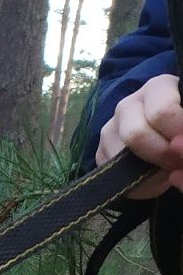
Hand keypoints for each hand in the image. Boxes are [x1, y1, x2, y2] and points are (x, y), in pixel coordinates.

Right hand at [98, 73, 182, 197]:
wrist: (164, 136)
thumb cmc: (180, 128)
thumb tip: (179, 152)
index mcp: (157, 88)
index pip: (162, 112)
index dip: (177, 133)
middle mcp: (128, 105)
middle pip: (136, 135)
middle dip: (161, 155)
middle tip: (177, 163)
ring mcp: (110, 129)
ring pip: (121, 158)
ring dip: (149, 173)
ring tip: (166, 171)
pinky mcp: (100, 153)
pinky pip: (114, 176)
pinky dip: (138, 186)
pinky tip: (153, 178)